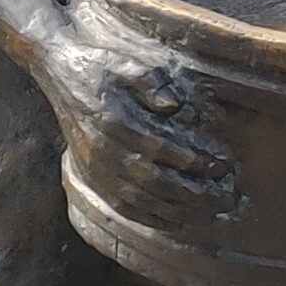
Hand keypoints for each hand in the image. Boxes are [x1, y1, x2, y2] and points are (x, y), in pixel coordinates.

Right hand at [34, 29, 238, 199]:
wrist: (59, 67)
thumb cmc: (101, 63)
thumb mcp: (128, 63)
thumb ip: (152, 82)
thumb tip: (175, 105)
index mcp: (114, 121)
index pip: (161, 150)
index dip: (194, 163)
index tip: (222, 167)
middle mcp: (103, 150)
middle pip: (154, 183)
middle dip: (194, 195)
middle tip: (226, 199)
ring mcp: (95, 167)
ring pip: (140, 201)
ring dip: (178, 212)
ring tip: (211, 213)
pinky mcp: (92, 175)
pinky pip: (122, 206)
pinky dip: (151, 218)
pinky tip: (177, 221)